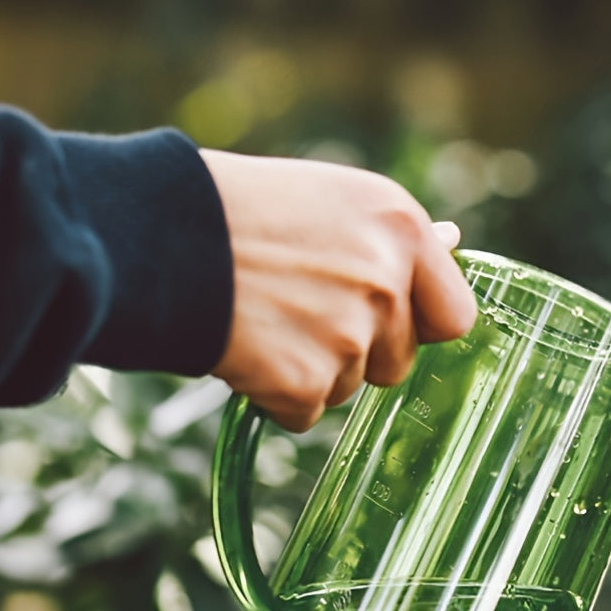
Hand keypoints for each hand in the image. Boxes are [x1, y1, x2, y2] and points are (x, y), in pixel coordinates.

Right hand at [200, 149, 475, 430]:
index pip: (456, 315)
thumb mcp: (330, 199)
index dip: (422, 326)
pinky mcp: (306, 382)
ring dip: (311, 369)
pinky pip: (304, 412)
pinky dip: (274, 394)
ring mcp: (349, 336)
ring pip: (348, 385)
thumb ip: (391, 238)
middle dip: (358, 352)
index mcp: (400, 226)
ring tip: (263, 318)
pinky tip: (245, 348)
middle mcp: (385, 282)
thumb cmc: (238, 210)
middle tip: (299, 310)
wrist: (155, 237)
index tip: (392, 323)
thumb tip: (452, 242)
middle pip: (399, 361)